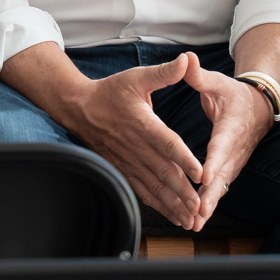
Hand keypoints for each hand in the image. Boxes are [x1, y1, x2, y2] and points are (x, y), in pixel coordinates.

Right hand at [62, 53, 207, 229]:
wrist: (79, 108)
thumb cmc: (110, 91)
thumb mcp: (136, 77)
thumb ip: (163, 73)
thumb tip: (186, 61)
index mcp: (142, 123)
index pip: (167, 143)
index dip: (184, 159)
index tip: (200, 173)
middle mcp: (136, 146)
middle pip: (163, 172)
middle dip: (183, 192)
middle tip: (201, 206)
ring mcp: (129, 160)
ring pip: (154, 186)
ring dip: (173, 203)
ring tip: (190, 218)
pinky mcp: (123, 168)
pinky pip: (142, 190)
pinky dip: (158, 204)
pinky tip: (172, 215)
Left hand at [184, 64, 272, 225]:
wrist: (258, 107)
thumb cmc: (233, 94)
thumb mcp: (217, 82)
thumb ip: (199, 75)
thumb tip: (186, 59)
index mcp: (230, 128)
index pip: (221, 147)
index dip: (214, 163)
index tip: (205, 177)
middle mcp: (234, 150)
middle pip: (223, 176)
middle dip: (210, 196)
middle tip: (198, 213)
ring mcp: (233, 162)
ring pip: (221, 187)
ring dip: (208, 206)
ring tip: (194, 223)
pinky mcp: (229, 169)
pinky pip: (219, 189)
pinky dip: (208, 204)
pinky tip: (195, 219)